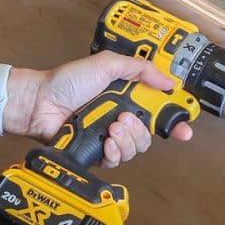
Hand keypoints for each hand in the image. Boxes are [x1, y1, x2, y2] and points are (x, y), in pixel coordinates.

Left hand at [1, 53, 191, 168]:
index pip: (157, 111)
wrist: (40, 102)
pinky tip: (106, 142)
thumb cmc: (67, 81)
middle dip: (143, 129)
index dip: (174, 121)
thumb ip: (139, 69)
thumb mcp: (106, 65)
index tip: (184, 129)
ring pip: (135, 148)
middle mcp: (120, 118)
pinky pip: (117, 160)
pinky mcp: (96, 153)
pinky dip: (115, 152)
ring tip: (111, 128)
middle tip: (125, 118)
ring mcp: (108, 137)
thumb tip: (168, 79)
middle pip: (149, 134)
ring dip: (127, 139)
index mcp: (126, 97)